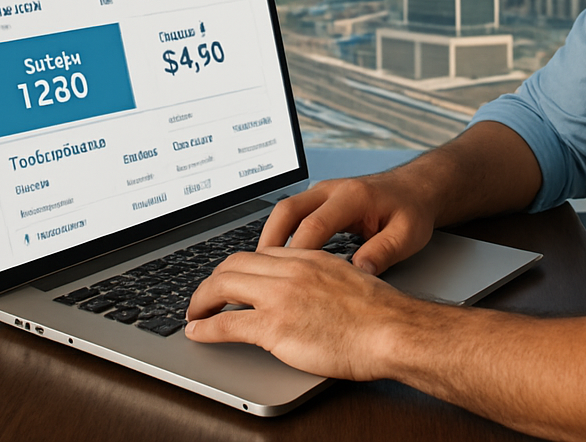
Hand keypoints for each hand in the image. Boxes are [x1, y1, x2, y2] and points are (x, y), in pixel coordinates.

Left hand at [185, 247, 418, 379]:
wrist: (392, 329)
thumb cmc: (380, 313)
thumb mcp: (350, 279)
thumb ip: (324, 278)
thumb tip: (311, 292)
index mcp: (309, 257)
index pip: (260, 253)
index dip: (238, 267)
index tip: (230, 279)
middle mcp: (290, 270)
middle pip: (234, 263)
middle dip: (212, 279)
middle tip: (205, 295)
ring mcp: (280, 297)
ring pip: (223, 286)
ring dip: (201, 300)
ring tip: (193, 312)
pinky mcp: (274, 326)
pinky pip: (227, 323)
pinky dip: (205, 327)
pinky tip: (197, 332)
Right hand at [257, 171, 435, 274]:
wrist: (416, 188)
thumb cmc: (412, 210)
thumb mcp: (407, 235)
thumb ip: (384, 252)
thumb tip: (359, 272)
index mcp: (353, 197)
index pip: (315, 225)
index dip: (298, 254)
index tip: (287, 281)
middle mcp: (332, 190)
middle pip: (288, 211)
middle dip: (269, 242)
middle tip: (257, 275)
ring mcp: (324, 193)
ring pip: (284, 210)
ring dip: (270, 238)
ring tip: (260, 271)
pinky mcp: (320, 200)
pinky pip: (292, 214)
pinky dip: (280, 235)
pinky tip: (276, 260)